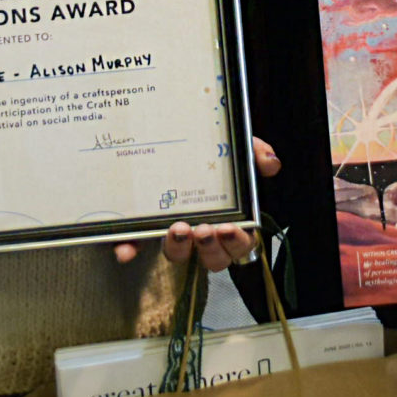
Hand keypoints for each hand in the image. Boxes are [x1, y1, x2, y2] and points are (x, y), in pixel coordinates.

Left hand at [114, 136, 280, 267]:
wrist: (162, 138)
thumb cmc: (205, 155)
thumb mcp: (232, 150)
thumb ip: (253, 153)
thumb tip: (271, 162)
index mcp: (226, 220)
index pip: (240, 243)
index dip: (237, 242)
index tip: (230, 228)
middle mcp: (200, 232)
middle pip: (213, 258)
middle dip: (211, 249)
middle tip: (205, 229)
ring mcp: (170, 233)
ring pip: (178, 255)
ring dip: (178, 248)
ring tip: (178, 228)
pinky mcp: (140, 229)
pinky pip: (133, 246)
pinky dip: (128, 250)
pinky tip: (125, 251)